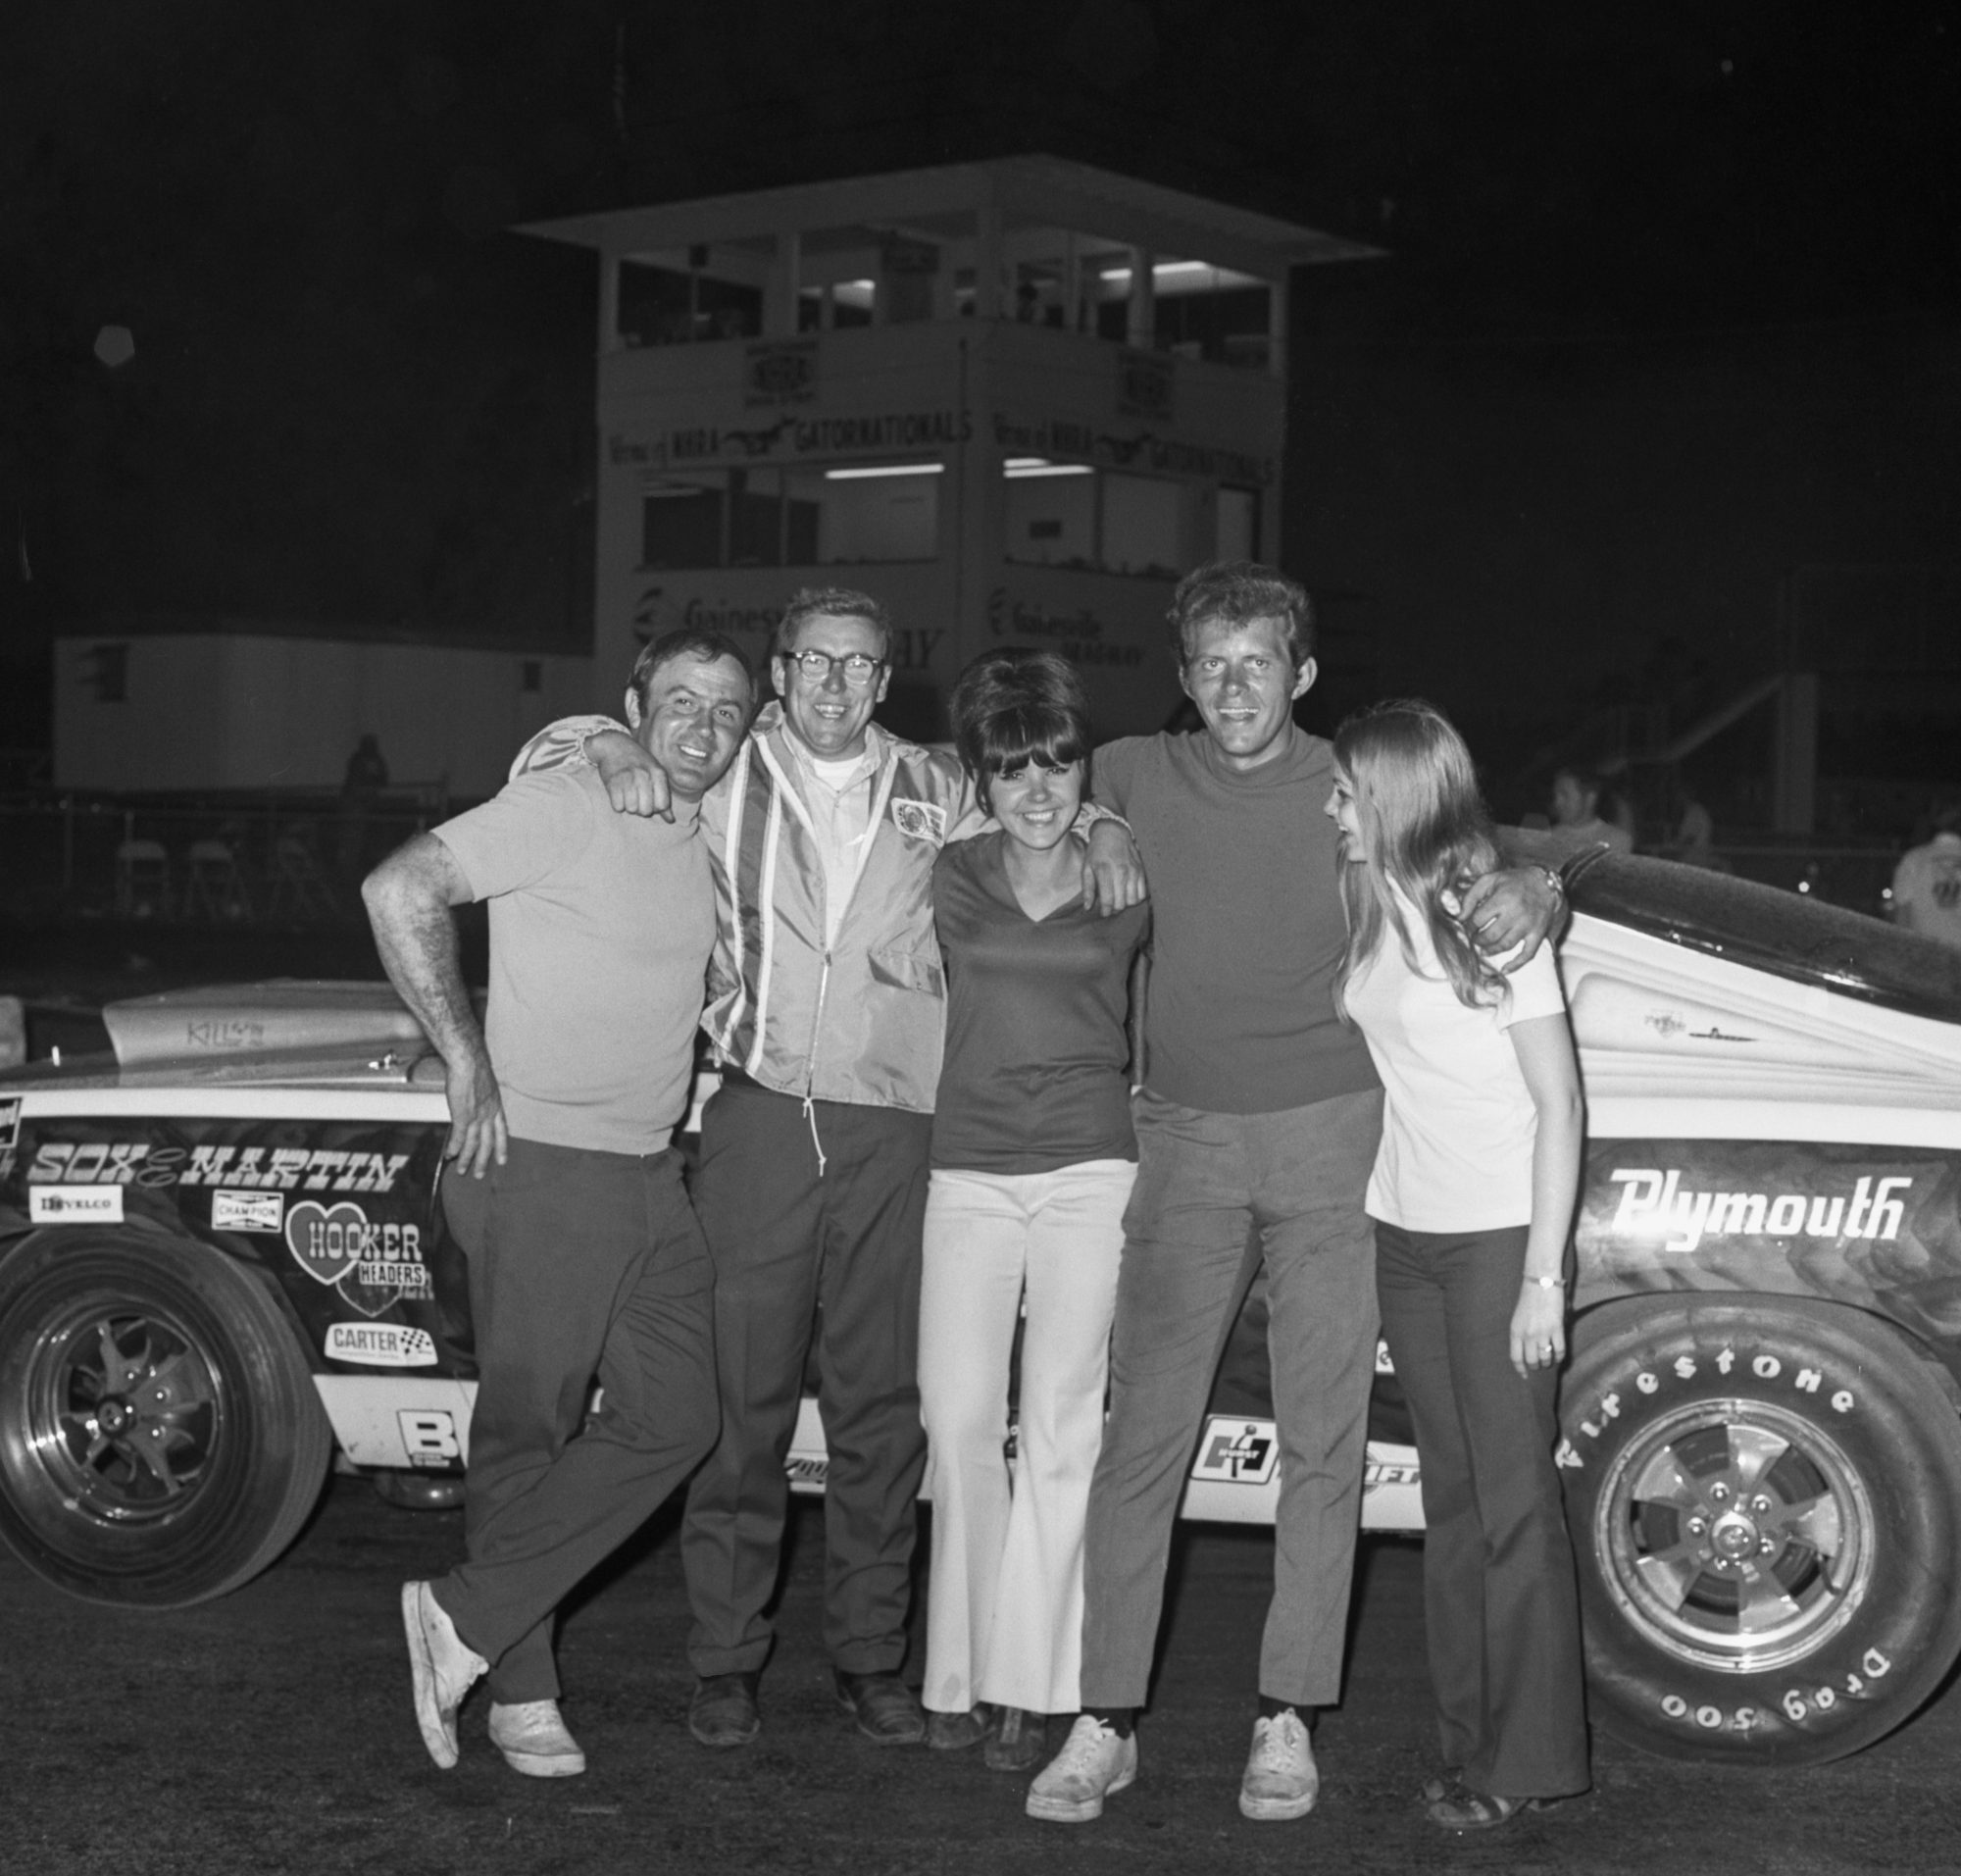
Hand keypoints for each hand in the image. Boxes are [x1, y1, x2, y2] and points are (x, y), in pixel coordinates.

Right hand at [443, 1045, 508, 1178]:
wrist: (467, 1060)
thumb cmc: (473, 1066)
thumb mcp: (484, 1084)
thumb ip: (482, 1097)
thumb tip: (474, 1101)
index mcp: (496, 1105)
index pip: (502, 1130)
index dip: (501, 1146)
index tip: (502, 1159)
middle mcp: (489, 1113)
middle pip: (488, 1142)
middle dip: (484, 1160)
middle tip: (480, 1175)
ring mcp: (477, 1116)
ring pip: (473, 1144)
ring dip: (467, 1159)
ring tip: (462, 1171)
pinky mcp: (463, 1116)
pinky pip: (459, 1138)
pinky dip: (454, 1148)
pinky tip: (449, 1156)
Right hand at [591, 729, 671, 820]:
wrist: (614, 745)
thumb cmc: (638, 762)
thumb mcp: (654, 774)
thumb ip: (663, 797)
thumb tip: (671, 820)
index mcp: (658, 774)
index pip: (662, 805)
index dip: (656, 808)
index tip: (650, 800)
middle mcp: (644, 776)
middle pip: (646, 810)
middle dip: (641, 809)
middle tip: (636, 798)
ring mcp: (628, 779)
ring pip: (631, 809)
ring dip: (628, 806)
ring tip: (627, 794)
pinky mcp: (612, 782)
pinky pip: (617, 806)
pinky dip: (617, 803)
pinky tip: (618, 793)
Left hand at [1080, 818, 1146, 914]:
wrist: (1113, 832)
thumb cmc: (1097, 851)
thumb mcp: (1086, 868)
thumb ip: (1087, 889)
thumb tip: (1088, 907)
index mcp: (1104, 871)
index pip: (1108, 901)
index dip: (1105, 911)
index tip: (1103, 912)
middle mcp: (1121, 872)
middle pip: (1121, 904)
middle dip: (1114, 909)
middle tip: (1110, 905)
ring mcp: (1134, 871)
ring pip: (1133, 900)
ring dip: (1126, 903)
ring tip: (1119, 898)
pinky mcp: (1142, 871)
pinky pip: (1143, 893)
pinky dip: (1136, 897)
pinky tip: (1128, 893)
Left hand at [1462, 866, 1560, 968]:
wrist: (1545, 883)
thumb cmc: (1513, 881)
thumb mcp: (1489, 880)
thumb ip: (1471, 896)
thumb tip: (1460, 917)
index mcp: (1502, 899)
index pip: (1478, 920)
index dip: (1469, 926)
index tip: (1468, 926)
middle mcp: (1516, 913)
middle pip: (1490, 935)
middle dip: (1477, 940)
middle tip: (1474, 939)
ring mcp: (1528, 925)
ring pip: (1505, 946)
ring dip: (1490, 951)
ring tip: (1483, 950)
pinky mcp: (1538, 934)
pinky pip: (1528, 954)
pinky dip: (1516, 964)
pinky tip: (1504, 969)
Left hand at [1509, 1284, 1567, 1377]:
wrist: (1541, 1281)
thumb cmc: (1529, 1299)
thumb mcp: (1518, 1317)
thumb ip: (1522, 1334)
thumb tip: (1529, 1352)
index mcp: (1515, 1330)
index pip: (1515, 1357)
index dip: (1520, 1369)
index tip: (1525, 1376)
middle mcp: (1527, 1334)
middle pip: (1532, 1361)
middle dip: (1536, 1367)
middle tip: (1540, 1365)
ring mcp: (1542, 1332)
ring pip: (1546, 1358)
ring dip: (1548, 1362)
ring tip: (1549, 1360)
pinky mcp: (1557, 1328)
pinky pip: (1560, 1350)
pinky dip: (1560, 1357)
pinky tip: (1559, 1356)